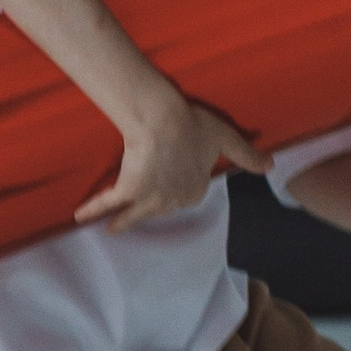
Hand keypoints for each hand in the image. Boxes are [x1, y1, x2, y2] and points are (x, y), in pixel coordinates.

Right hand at [76, 86, 267, 231]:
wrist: (164, 121)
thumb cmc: (194, 126)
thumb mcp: (226, 138)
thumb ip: (247, 154)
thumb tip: (271, 166)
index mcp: (195, 190)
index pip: (185, 194)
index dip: (177, 187)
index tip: (169, 183)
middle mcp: (173, 201)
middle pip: (159, 206)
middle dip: (150, 206)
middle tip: (139, 207)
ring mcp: (149, 199)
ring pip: (134, 213)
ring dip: (122, 221)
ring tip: (112, 229)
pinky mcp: (128, 191)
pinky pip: (108, 204)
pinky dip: (94, 211)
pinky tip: (79, 218)